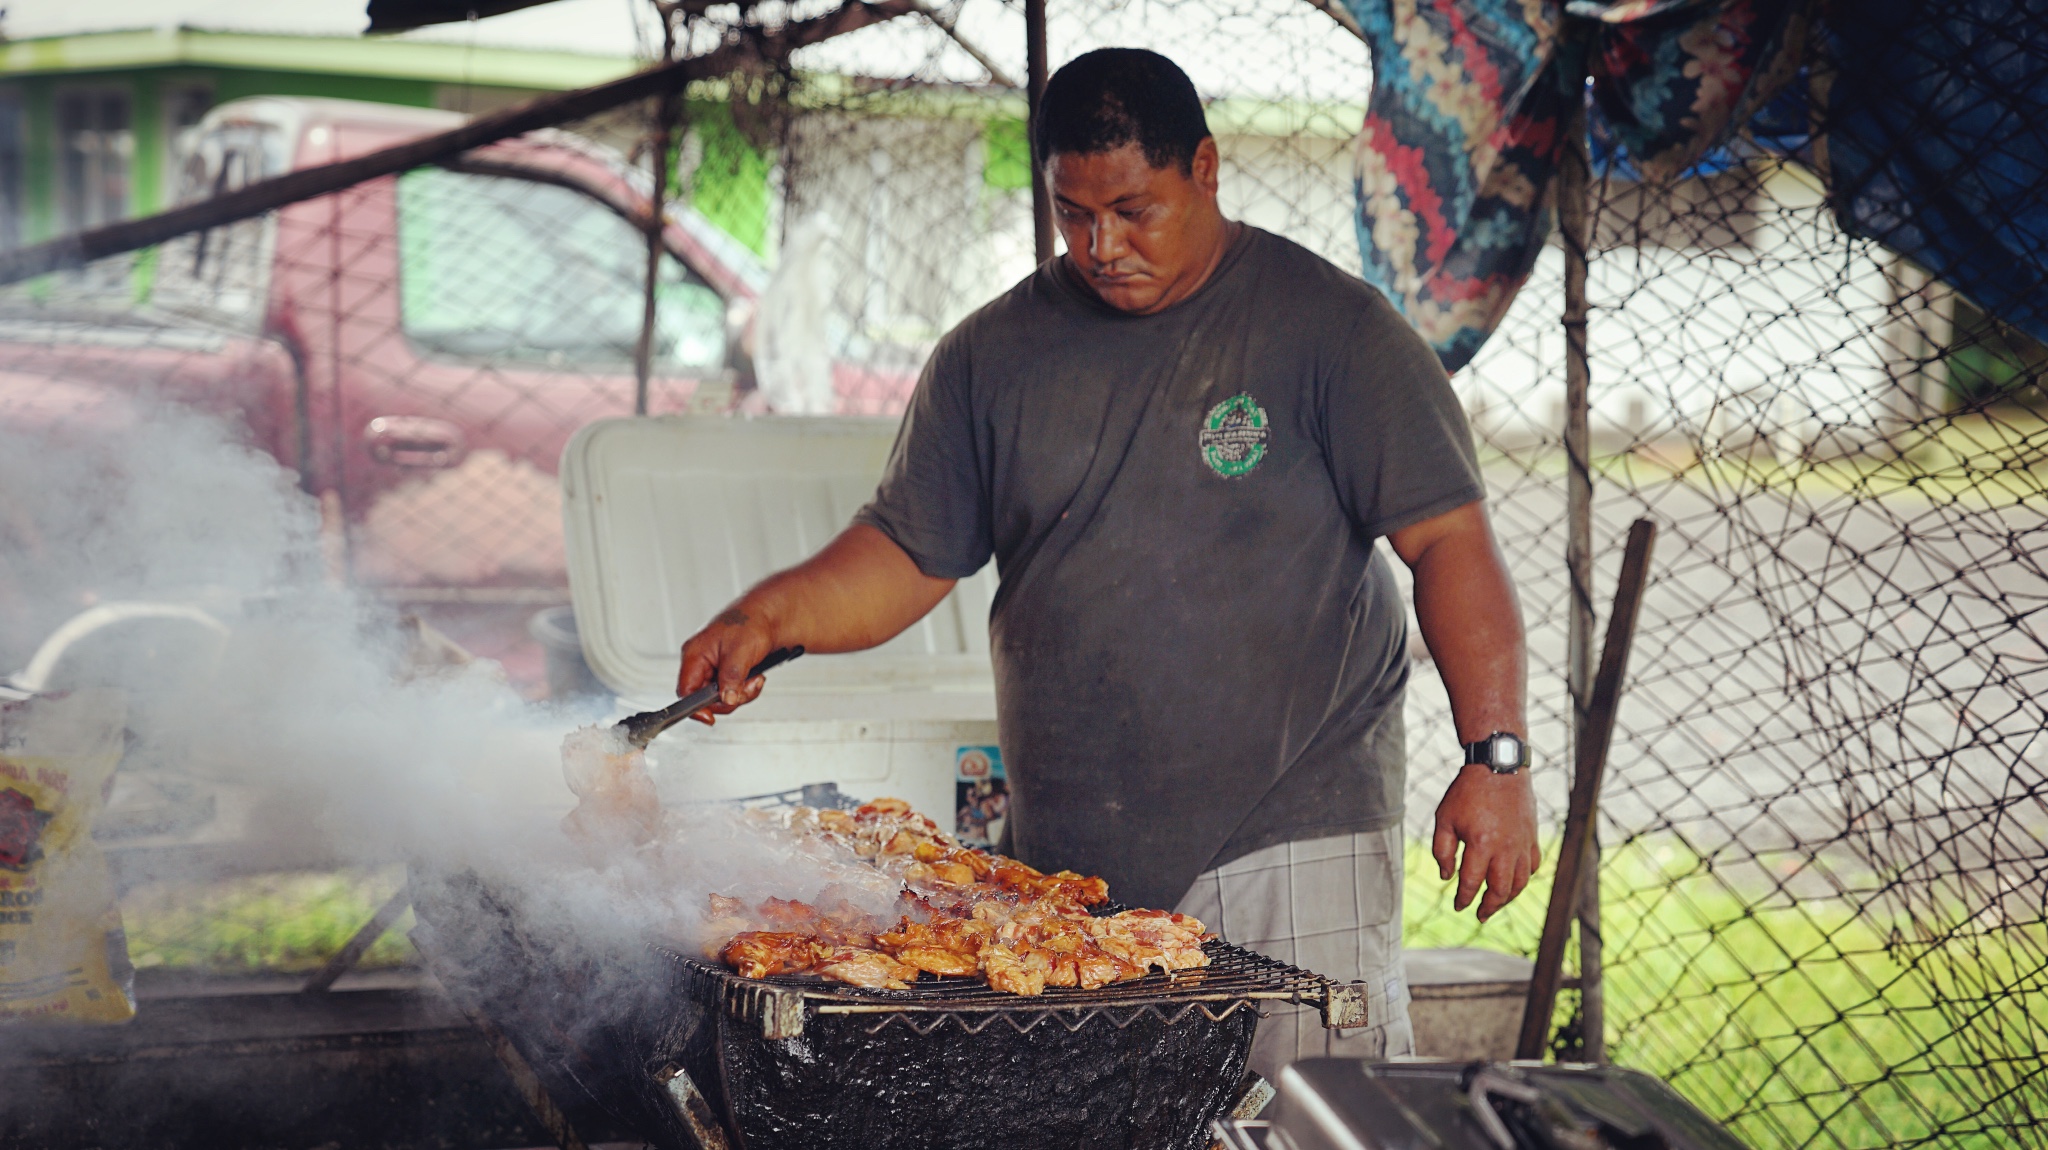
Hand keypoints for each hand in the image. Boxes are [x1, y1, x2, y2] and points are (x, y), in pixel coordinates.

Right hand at [675, 606, 775, 724]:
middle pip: (705, 699)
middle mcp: (701, 663)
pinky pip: (732, 692)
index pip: (685, 690)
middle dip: (729, 698)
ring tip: (754, 678)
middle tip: (746, 687)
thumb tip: (726, 699)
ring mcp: (714, 669)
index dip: (696, 708)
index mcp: (694, 654)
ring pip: (721, 698)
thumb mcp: (740, 651)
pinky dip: (746, 689)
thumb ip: (730, 677)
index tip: (709, 718)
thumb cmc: (750, 622)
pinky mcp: (727, 673)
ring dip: (742, 693)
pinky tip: (755, 677)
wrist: (769, 616)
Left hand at [1432, 763, 1540, 921]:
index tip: (1458, 906)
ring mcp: (1522, 844)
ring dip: (1507, 898)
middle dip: (1488, 906)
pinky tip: (1514, 882)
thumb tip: (1446, 877)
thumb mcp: (1444, 818)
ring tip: (1496, 904)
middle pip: (1499, 890)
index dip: (1463, 898)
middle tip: (1480, 915)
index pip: (1471, 882)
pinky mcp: (1532, 837)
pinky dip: (1523, 878)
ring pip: (1519, 882)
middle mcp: (1505, 849)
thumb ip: (1442, 850)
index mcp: (1480, 844)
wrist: (1498, 767)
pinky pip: (1532, 866)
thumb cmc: (1467, 792)